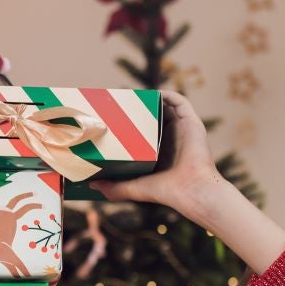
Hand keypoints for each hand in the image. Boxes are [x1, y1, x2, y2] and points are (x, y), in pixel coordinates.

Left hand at [99, 89, 284, 274]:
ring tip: (133, 95)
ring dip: (152, 99)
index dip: (131, 123)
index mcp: (160, 152)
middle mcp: (172, 138)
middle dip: (139, 109)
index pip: (144, 132)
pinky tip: (153, 93)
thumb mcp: (134, 188)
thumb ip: (114, 188)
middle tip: (121, 103)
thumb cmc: (166, 192)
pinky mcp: (192, 123)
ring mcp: (182, 129)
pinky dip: (167, 94)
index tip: (115, 117)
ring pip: (166, 107)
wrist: (191, 191)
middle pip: (154, 117)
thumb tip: (92, 185)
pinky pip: (180, 102)